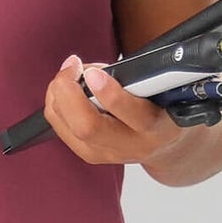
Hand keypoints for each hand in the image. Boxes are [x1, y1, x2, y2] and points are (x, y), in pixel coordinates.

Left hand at [42, 55, 182, 166]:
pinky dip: (56, 103)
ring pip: (69, 128)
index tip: (95, 74)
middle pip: (88, 127)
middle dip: (70, 93)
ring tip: (70, 73)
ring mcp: (108, 154)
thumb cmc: (163, 108)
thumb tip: (98, 68)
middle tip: (72, 67)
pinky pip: (60, 128)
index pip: (135, 115)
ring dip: (60, 94)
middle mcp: (132, 145)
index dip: (110, 93)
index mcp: (158, 127)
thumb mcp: (164, 89)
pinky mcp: (90, 155)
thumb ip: (136, 76)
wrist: (166, 145)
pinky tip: (65, 89)